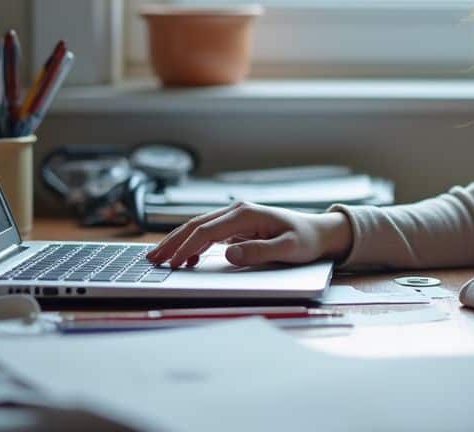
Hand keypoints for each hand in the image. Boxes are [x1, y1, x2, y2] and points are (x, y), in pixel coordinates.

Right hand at [145, 202, 352, 268]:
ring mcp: (236, 217)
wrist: (320, 232)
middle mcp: (238, 211)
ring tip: (160, 259)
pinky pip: (209, 233)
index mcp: (246, 214)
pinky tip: (187, 260)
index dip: (186, 248)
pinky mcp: (237, 226)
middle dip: (172, 243)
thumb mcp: (288, 249)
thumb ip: (258, 252)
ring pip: (198, 227)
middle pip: (196, 225)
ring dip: (178, 242)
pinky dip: (193, 244)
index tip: (172, 263)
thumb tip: (228, 254)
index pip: (206, 231)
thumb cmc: (307, 240)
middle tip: (152, 260)